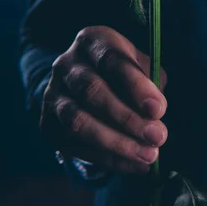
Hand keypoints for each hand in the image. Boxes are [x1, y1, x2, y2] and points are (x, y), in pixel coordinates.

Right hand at [40, 26, 167, 173]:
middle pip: (92, 91)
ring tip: (148, 155)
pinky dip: (108, 159)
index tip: (158, 109)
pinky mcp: (48, 124)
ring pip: (79, 121)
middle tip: (157, 136)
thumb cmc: (123, 72)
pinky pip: (76, 146)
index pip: (112, 61)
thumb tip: (154, 112)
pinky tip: (135, 164)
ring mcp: (52, 94)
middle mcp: (66, 64)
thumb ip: (151, 83)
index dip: (136, 86)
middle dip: (128, 118)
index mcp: (92, 41)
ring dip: (117, 143)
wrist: (84, 83)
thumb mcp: (141, 65)